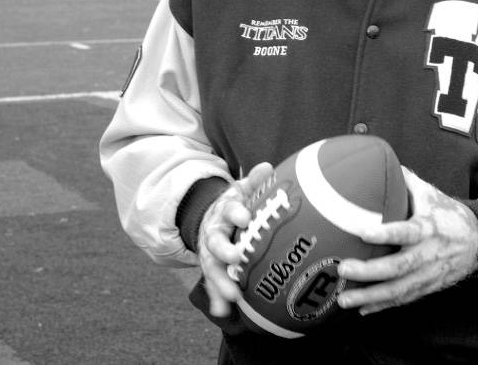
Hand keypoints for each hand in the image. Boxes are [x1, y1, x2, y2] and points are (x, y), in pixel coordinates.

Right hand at [197, 161, 273, 316]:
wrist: (210, 216)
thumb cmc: (235, 203)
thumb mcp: (242, 188)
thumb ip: (254, 180)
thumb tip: (267, 166)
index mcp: (225, 210)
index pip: (230, 209)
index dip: (237, 212)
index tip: (245, 217)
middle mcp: (214, 231)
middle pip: (216, 241)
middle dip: (224, 250)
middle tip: (236, 257)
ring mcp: (210, 252)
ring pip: (212, 267)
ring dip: (221, 281)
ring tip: (233, 296)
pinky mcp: (211, 268)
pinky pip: (212, 284)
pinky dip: (216, 298)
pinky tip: (222, 312)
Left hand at [336, 167, 477, 314]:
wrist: (477, 241)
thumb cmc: (448, 214)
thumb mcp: (431, 194)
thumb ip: (405, 182)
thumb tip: (379, 163)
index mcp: (428, 228)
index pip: (406, 232)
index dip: (385, 233)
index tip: (363, 232)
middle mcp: (428, 254)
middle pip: (398, 267)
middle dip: (369, 272)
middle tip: (344, 269)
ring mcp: (427, 275)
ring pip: (398, 290)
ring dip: (370, 297)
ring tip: (344, 299)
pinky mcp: (427, 288)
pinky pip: (403, 299)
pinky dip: (382, 306)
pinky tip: (361, 309)